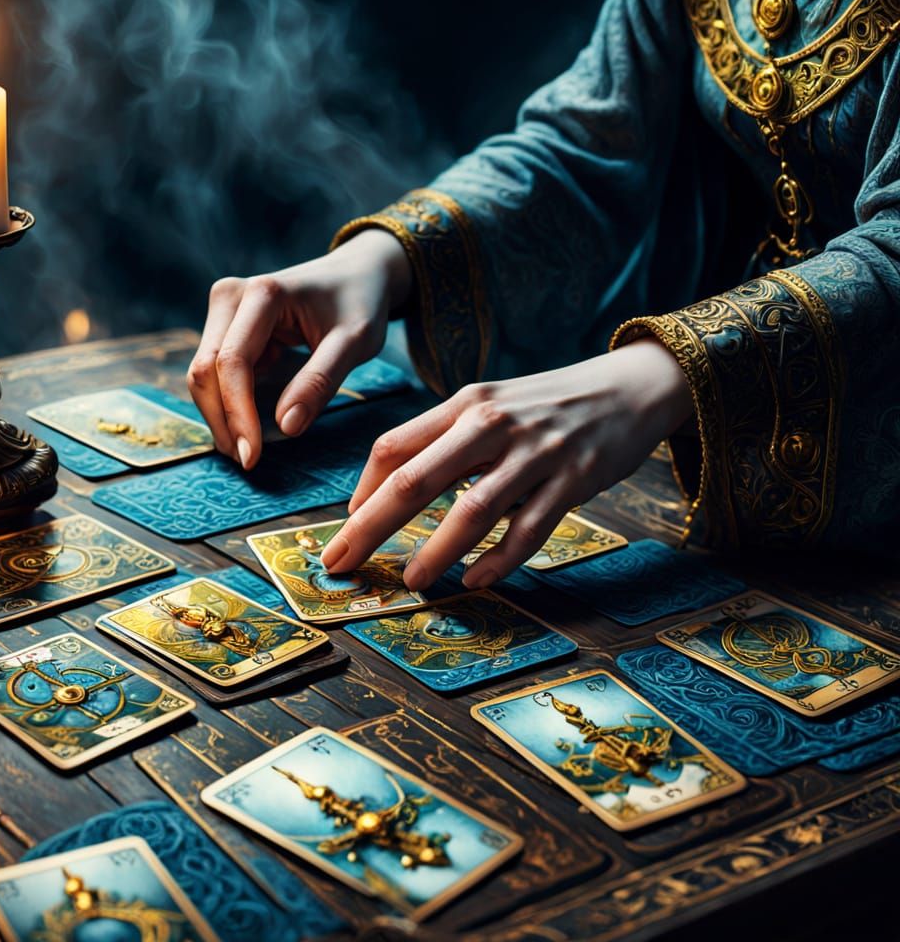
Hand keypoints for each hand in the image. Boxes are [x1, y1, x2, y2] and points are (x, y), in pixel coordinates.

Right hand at [187, 230, 410, 468]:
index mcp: (263, 293)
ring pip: (204, 375)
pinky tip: (247, 430)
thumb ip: (320, 381)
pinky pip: (216, 374)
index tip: (252, 455)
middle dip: (222, 420)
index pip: (233, 362)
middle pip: (205, 370)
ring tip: (247, 451)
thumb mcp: (355, 341)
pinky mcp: (226, 328)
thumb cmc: (360, 303)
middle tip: (248, 461)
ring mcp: (224, 311)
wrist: (357, 274)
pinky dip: (228, 404)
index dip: (237, 413)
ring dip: (220, 416)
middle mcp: (231, 296)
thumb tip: (285, 427)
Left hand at [320, 338, 692, 590]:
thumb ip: (442, 439)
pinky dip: (501, 559)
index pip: (394, 446)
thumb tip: (385, 488)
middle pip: (416, 480)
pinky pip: (530, 528)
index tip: (348, 524)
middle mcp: (493, 424)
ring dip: (436, 551)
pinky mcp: (574, 480)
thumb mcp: (490, 405)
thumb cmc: (544, 405)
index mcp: (465, 404)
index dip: (362, 490)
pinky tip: (477, 578)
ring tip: (412, 580)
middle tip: (342, 562)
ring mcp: (535, 453)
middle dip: (371, 526)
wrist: (627, 388)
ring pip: (472, 509)